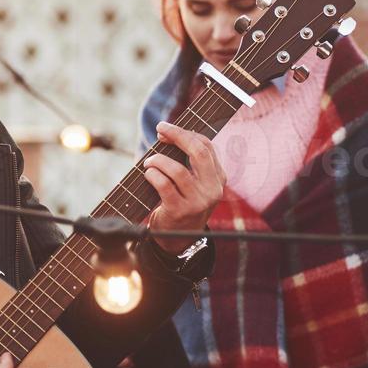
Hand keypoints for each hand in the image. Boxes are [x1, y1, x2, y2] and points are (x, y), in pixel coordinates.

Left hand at [143, 121, 225, 252]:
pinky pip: (164, 185)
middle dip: (177, 135)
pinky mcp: (180, 210)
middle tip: (160, 129)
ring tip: (149, 162)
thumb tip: (168, 133)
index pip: (206, 147)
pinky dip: (153, 175)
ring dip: (158, 160)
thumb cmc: (182, 203)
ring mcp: (197, 201)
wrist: (178, 238)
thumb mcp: (195, 184)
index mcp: (219, 178)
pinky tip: (148, 174)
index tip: (166, 129)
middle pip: (198, 152)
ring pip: (177, 169)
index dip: (185, 134)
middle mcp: (212, 189)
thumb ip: (189, 163)